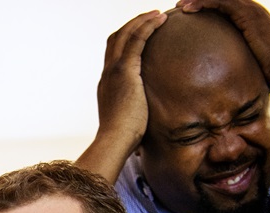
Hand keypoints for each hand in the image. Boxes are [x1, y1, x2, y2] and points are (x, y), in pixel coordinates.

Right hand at [97, 11, 168, 146]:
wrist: (114, 141)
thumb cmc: (124, 138)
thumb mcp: (129, 121)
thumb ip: (136, 114)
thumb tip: (146, 126)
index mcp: (107, 84)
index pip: (113, 54)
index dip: (125, 40)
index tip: (141, 33)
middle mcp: (107, 74)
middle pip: (115, 39)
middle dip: (132, 25)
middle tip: (150, 17)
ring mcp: (113, 71)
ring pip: (125, 34)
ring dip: (142, 20)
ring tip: (159, 14)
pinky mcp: (124, 71)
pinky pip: (136, 40)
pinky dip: (148, 26)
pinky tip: (162, 20)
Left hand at [175, 0, 269, 91]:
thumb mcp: (247, 63)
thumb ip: (233, 62)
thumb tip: (216, 79)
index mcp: (250, 20)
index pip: (224, 7)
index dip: (206, 7)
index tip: (187, 13)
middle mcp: (251, 11)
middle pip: (221, 0)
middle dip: (199, 1)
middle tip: (179, 6)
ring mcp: (251, 11)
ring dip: (198, 0)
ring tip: (180, 5)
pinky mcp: (249, 15)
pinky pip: (222, 3)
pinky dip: (205, 3)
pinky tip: (188, 8)